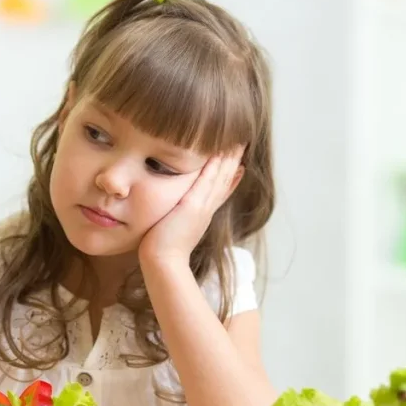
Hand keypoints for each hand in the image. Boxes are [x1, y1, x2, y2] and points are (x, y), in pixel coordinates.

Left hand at [139, 148, 244, 266]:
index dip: (231, 177)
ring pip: (220, 178)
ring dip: (229, 159)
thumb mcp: (175, 229)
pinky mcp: (193, 205)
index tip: (239, 165)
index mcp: (203, 214)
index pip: (220, 191)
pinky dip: (215, 167)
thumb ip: (177, 218)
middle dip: (233, 162)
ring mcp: (202, 207)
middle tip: (242, 144)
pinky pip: (207, 181)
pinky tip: (221, 152)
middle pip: (225, 181)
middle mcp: (207, 209)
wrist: (163, 262)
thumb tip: (173, 214)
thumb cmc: (162, 250)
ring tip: (238, 143)